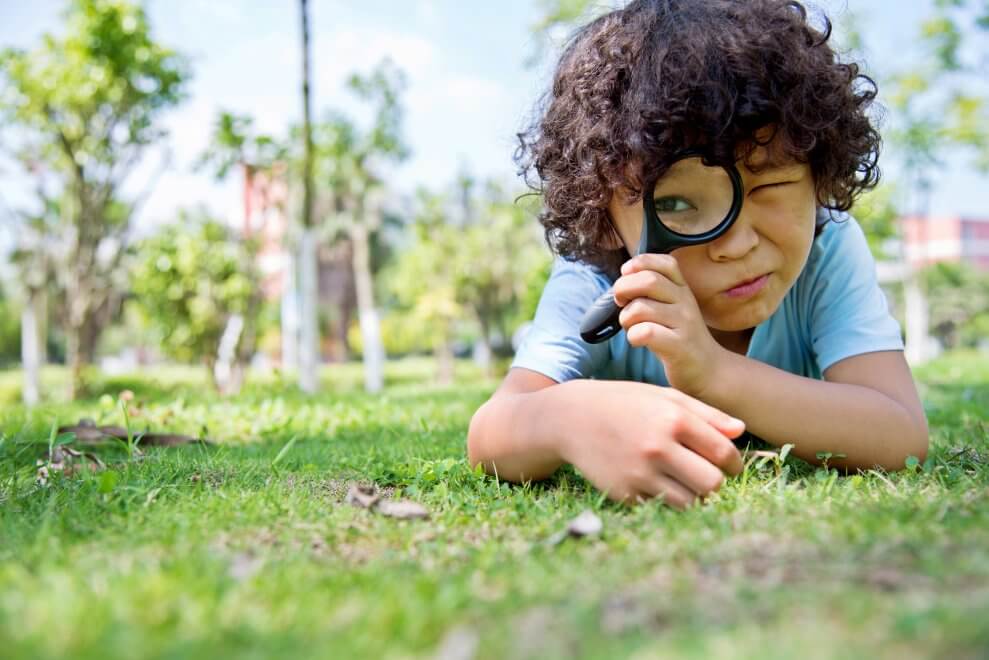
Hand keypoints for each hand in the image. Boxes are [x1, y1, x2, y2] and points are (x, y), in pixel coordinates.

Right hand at [557, 380, 744, 506]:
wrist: (571, 418)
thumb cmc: (623, 403)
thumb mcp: (663, 397)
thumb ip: (705, 414)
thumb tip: (740, 431)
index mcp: (673, 419)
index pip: (723, 454)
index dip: (733, 463)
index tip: (729, 465)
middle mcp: (658, 448)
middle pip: (712, 484)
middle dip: (715, 482)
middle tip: (707, 475)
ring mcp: (639, 474)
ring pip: (690, 503)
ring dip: (693, 495)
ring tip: (684, 481)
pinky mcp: (624, 494)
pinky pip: (661, 507)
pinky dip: (664, 499)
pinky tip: (654, 482)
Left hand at [613, 253, 726, 397]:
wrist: (708, 371)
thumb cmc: (678, 338)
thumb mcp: (671, 308)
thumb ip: (651, 293)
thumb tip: (621, 282)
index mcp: (682, 288)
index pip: (664, 262)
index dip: (639, 264)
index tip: (627, 276)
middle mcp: (686, 301)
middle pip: (648, 280)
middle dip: (623, 288)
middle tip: (621, 303)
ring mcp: (684, 323)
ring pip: (641, 308)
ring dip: (626, 318)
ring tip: (632, 327)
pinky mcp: (679, 346)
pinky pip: (646, 332)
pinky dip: (633, 336)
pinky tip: (638, 341)